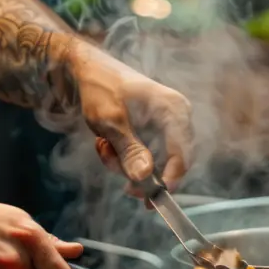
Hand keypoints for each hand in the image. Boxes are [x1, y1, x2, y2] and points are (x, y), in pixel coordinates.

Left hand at [67, 38, 192, 191]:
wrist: (86, 69)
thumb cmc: (100, 87)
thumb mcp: (110, 121)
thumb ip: (129, 149)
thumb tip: (145, 177)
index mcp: (173, 109)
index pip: (183, 153)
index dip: (170, 179)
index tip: (151, 199)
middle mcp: (176, 117)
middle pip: (169, 162)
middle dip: (137, 170)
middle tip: (115, 173)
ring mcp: (165, 124)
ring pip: (152, 162)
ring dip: (124, 162)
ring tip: (102, 146)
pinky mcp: (152, 131)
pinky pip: (144, 155)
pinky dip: (122, 156)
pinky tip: (104, 143)